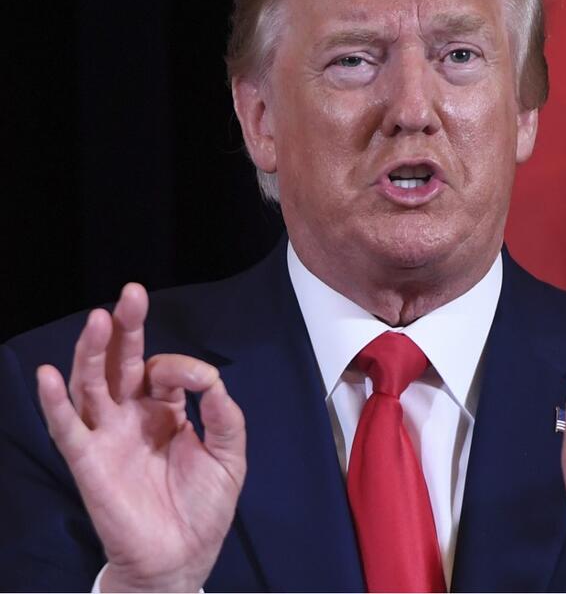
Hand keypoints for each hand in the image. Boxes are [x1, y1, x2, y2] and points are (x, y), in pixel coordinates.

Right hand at [36, 284, 246, 591]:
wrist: (183, 556)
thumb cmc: (204, 507)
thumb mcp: (229, 457)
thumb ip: (225, 418)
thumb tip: (214, 381)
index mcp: (166, 411)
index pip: (166, 371)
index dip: (184, 367)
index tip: (205, 381)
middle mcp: (133, 416)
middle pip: (121, 364)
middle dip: (126, 329)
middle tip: (131, 295)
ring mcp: (108, 436)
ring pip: (92, 385)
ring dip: (93, 353)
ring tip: (100, 320)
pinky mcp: (89, 462)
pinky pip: (67, 429)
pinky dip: (55, 404)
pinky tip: (49, 375)